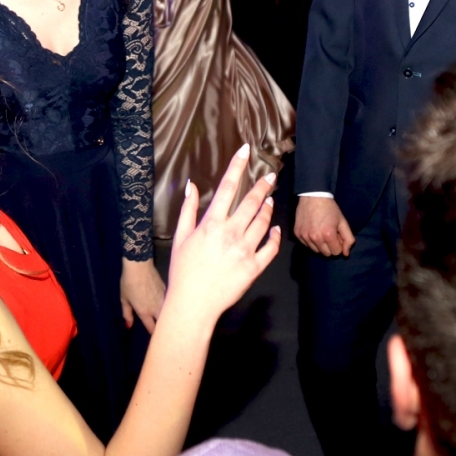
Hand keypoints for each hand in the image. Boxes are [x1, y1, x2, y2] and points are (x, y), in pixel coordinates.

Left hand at [120, 258, 166, 331]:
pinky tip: (163, 304)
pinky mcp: (166, 290)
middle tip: (158, 327)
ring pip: (167, 313)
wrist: (139, 266)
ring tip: (163, 318)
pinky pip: (168, 302)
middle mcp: (156, 308)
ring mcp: (163, 299)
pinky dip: (166, 306)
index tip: (152, 334)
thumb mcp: (124, 299)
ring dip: (165, 316)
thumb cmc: (129, 283)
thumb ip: (127, 314)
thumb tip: (128, 326)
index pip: (152, 328)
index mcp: (145, 312)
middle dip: (161, 327)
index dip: (152, 333)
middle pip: (162, 323)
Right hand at [165, 144, 280, 322]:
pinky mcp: (254, 268)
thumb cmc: (183, 271)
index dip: (237, 167)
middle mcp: (230, 234)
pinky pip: (271, 248)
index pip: (226, 188)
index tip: (246, 151)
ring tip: (270, 200)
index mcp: (211, 225)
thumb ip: (188, 210)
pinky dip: (275, 236)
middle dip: (263, 186)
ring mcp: (244, 251)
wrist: (192, 305)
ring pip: (264, 222)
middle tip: (271, 176)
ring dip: (268, 208)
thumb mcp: (180, 238)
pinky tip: (276, 230)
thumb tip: (191, 185)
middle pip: (251, 202)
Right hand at [295, 196, 354, 257]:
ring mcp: (305, 236)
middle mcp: (315, 238)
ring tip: (320, 232)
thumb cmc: (330, 209)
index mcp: (328, 235)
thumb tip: (346, 254)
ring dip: (320, 245)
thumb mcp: (343, 222)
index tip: (336, 235)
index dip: (338, 244)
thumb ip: (348, 239)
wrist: (313, 196)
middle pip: (326, 254)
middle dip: (330, 246)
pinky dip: (311, 241)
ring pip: (316, 251)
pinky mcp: (297, 234)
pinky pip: (306, 245)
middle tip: (329, 234)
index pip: (336, 252)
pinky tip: (313, 230)